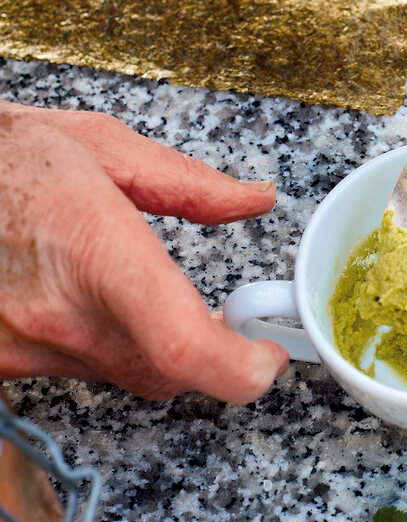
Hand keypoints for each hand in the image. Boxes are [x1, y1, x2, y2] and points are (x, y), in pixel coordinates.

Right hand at [0, 102, 286, 400]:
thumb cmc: (2, 159)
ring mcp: (20, 351)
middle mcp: (57, 317)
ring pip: (119, 376)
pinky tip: (68, 294)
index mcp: (96, 251)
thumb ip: (189, 185)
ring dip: (140, 342)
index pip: (183, 348)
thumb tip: (254, 199)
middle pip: (165, 375)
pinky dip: (89, 344)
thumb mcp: (100, 146)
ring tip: (113, 280)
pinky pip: (70, 372)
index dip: (240, 370)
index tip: (265, 357)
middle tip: (210, 311)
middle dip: (199, 349)